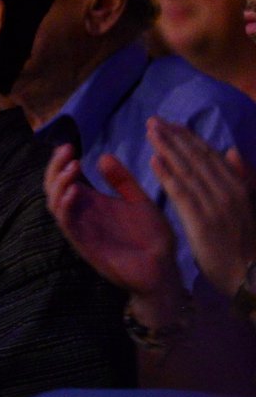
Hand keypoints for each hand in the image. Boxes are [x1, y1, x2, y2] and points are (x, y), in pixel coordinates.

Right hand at [44, 144, 180, 306]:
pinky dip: (66, 207)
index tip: (71, 145)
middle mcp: (83, 214)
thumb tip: (102, 156)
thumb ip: (122, 181)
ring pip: (55, 204)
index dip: (63, 162)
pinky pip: (68, 224)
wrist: (163, 269)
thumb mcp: (139, 201)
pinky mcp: (85, 245)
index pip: (67, 179)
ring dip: (59, 184)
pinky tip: (75, 191)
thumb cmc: (152, 238)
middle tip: (66, 151)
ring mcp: (82, 229)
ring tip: (72, 167)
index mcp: (93, 203)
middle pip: (54, 188)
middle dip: (55, 168)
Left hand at [149, 118, 255, 298]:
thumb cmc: (244, 243)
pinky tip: (154, 160)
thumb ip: (241, 178)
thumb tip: (232, 151)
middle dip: (175, 137)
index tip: (171, 124)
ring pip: (188, 170)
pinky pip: (182, 192)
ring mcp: (216, 205)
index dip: (190, 138)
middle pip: (198, 158)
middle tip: (153, 120)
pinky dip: (168, 174)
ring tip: (151, 131)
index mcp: (239, 186)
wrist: (248, 275)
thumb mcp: (246, 206)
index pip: (211, 156)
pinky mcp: (203, 221)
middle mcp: (229, 191)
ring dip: (168, 148)